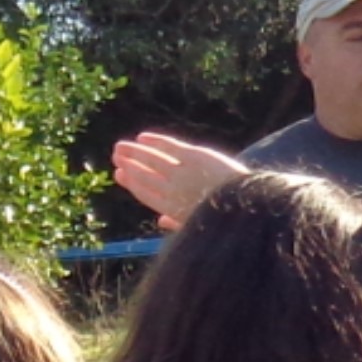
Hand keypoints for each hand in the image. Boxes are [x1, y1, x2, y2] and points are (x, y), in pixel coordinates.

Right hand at [109, 132, 244, 228]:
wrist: (245, 207)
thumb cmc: (224, 219)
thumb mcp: (196, 225)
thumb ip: (176, 222)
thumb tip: (160, 221)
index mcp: (172, 210)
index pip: (145, 194)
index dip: (131, 183)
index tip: (119, 174)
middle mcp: (172, 191)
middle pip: (144, 175)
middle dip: (129, 164)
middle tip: (116, 155)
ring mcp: (181, 173)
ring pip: (152, 160)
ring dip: (135, 151)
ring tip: (121, 145)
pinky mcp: (193, 157)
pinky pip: (168, 146)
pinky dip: (155, 141)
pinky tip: (143, 136)